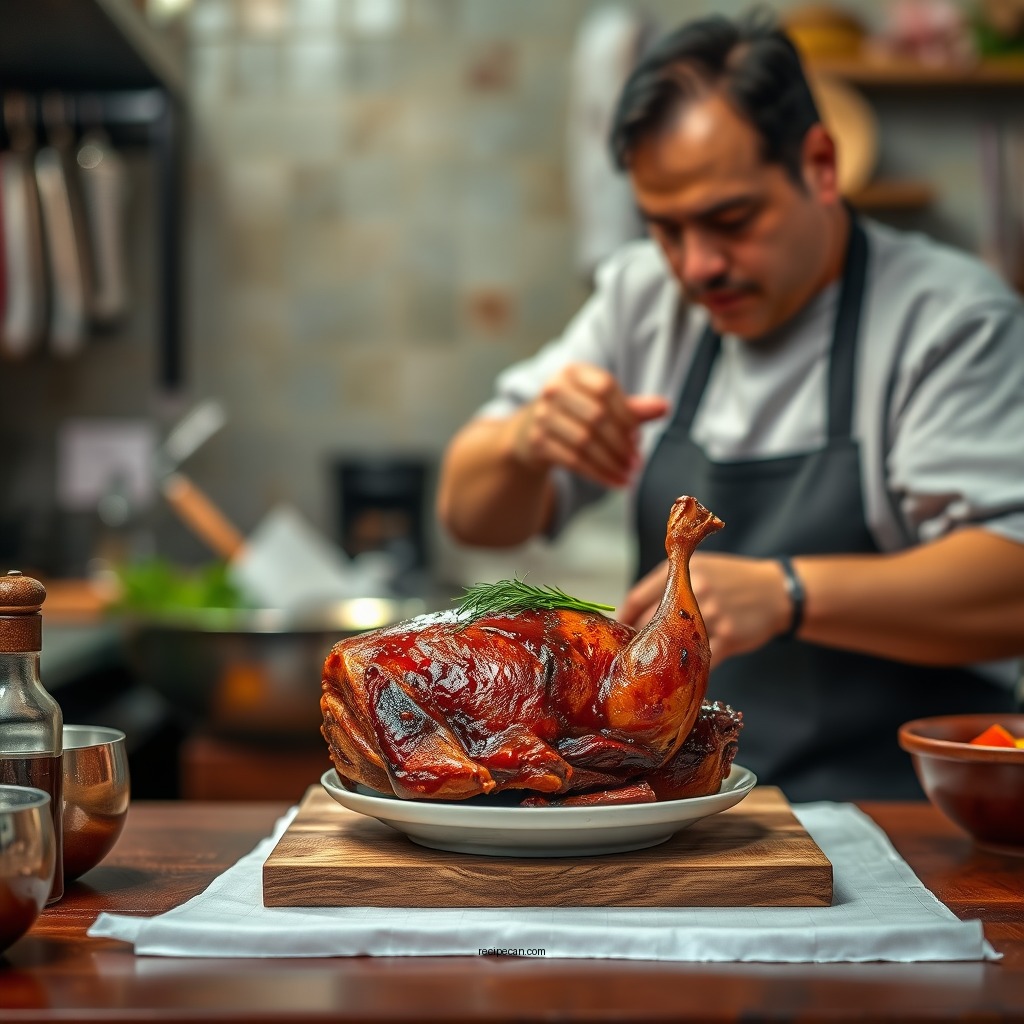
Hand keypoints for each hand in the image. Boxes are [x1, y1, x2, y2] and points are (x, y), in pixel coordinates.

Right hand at [513, 363, 667, 487]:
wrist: (532, 431)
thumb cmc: (576, 413)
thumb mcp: (602, 405)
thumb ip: (632, 407)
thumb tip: (664, 407)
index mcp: (573, 372)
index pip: (605, 388)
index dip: (626, 414)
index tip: (639, 436)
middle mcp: (553, 389)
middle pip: (596, 416)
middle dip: (621, 443)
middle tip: (637, 461)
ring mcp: (542, 416)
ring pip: (584, 442)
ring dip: (611, 462)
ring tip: (629, 474)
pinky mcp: (537, 442)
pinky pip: (572, 460)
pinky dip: (598, 474)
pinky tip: (614, 482)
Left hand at [617, 553, 791, 665]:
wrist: (777, 592)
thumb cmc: (732, 580)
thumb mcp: (700, 568)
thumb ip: (669, 582)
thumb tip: (633, 610)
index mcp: (682, 571)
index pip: (637, 597)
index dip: (623, 617)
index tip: (618, 631)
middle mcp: (694, 590)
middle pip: (649, 622)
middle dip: (638, 639)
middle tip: (631, 652)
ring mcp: (711, 615)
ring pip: (671, 643)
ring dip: (659, 657)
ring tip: (651, 665)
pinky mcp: (728, 637)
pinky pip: (698, 660)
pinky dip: (687, 669)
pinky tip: (681, 674)